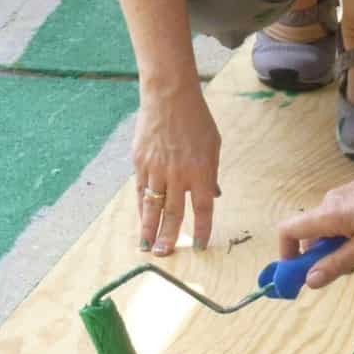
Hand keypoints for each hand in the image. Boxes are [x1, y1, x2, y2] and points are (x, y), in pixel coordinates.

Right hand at [133, 83, 220, 255]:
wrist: (169, 97)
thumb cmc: (196, 120)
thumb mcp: (213, 145)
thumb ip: (211, 173)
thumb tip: (213, 196)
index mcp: (201, 170)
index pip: (202, 208)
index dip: (201, 229)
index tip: (198, 246)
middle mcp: (179, 174)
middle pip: (174, 213)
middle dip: (169, 237)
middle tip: (165, 255)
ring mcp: (157, 169)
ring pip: (153, 206)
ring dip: (149, 229)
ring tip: (147, 248)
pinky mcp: (140, 163)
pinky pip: (141, 191)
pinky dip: (141, 208)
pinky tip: (141, 221)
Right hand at [278, 178, 353, 289]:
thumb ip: (337, 264)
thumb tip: (308, 281)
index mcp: (329, 214)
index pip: (288, 230)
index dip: (286, 253)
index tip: (296, 273)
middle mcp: (330, 200)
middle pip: (310, 233)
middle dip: (321, 254)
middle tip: (348, 267)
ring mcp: (342, 194)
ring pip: (327, 226)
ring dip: (337, 244)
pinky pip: (339, 216)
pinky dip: (346, 232)